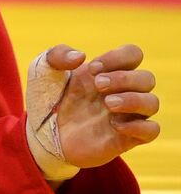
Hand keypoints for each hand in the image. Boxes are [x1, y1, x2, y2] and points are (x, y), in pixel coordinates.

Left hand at [30, 44, 160, 172]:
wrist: (40, 135)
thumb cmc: (46, 100)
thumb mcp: (42, 71)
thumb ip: (57, 55)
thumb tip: (81, 56)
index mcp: (106, 72)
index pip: (134, 54)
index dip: (119, 57)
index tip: (92, 68)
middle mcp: (121, 92)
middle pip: (146, 78)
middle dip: (123, 78)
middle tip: (97, 85)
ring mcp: (125, 115)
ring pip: (152, 103)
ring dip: (133, 100)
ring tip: (108, 104)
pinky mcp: (125, 139)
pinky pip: (152, 131)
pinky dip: (140, 126)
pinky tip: (114, 125)